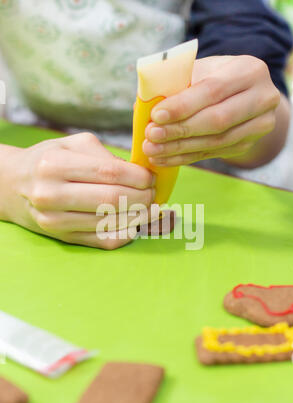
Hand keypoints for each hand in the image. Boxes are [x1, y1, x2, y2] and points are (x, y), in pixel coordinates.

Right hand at [0, 133, 154, 249]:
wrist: (13, 187)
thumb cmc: (47, 161)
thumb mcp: (71, 145)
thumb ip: (105, 155)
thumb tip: (139, 173)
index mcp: (54, 165)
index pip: (110, 173)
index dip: (138, 177)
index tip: (151, 177)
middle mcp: (51, 195)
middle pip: (113, 199)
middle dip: (143, 197)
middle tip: (153, 193)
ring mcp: (56, 221)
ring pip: (111, 223)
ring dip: (139, 216)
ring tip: (148, 206)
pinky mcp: (63, 239)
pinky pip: (104, 241)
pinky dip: (127, 233)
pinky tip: (135, 222)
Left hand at [143, 55, 279, 165]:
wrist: (243, 95)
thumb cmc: (213, 77)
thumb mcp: (201, 70)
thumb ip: (177, 82)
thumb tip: (144, 103)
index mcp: (249, 70)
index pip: (213, 90)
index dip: (183, 105)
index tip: (156, 115)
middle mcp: (262, 98)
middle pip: (217, 120)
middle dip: (180, 130)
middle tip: (151, 135)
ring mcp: (259, 125)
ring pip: (216, 142)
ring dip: (179, 148)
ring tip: (152, 149)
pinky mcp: (247, 144)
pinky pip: (212, 153)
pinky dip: (185, 157)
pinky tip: (163, 158)